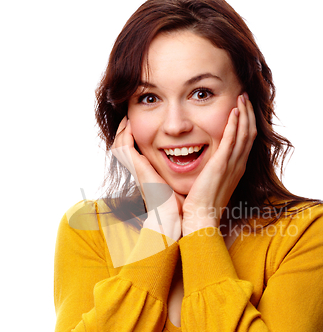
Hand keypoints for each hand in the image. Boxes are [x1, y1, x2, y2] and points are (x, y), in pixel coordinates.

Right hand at [111, 117, 181, 239]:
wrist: (173, 216)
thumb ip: (178, 174)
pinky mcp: (138, 168)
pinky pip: (125, 147)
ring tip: (128, 117)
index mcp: (146, 172)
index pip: (133, 150)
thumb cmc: (178, 204)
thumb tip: (192, 166)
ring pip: (120, 143)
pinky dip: (126, 135)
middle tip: (129, 115)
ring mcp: (136, 168)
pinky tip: (131, 125)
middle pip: (122, 144)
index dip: (133, 136)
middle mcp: (138, 169)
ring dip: (123, 129)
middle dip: (125, 129)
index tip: (140, 123)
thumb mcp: (176, 184)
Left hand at [181, 93, 256, 235]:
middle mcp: (238, 165)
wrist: (202, 218)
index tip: (243, 109)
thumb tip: (209, 166)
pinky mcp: (222, 165)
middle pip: (249, 133)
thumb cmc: (203, 205)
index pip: (246, 141)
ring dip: (244, 113)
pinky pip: (232, 140)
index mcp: (236, 169)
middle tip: (245, 97)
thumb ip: (213, 172)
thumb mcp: (212, 185)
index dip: (246, 123)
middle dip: (249, 113)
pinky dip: (234, 124)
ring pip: (244, 133)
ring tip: (242, 97)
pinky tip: (234, 111)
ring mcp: (232, 165)